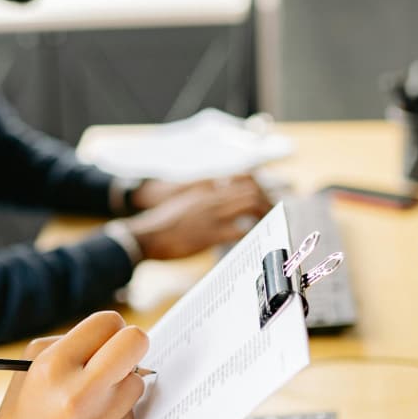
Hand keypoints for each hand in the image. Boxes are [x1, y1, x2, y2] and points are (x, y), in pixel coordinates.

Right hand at [0, 311, 148, 418]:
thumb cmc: (23, 415)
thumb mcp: (30, 367)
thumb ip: (71, 344)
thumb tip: (114, 336)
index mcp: (53, 366)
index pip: (108, 322)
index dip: (109, 328)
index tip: (106, 338)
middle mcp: (78, 393)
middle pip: (135, 342)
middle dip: (132, 344)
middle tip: (122, 355)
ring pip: (138, 380)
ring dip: (123, 384)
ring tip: (94, 399)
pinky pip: (132, 412)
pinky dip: (118, 413)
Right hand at [124, 176, 271, 259]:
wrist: (144, 236)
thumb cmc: (162, 223)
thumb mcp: (183, 202)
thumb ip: (201, 198)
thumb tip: (217, 200)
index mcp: (204, 189)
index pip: (240, 178)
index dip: (258, 187)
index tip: (265, 197)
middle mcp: (210, 198)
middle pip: (251, 190)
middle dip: (267, 201)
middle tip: (273, 213)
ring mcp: (211, 215)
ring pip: (250, 204)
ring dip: (265, 214)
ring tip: (270, 225)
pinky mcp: (209, 234)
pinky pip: (240, 229)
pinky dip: (252, 233)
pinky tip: (256, 240)